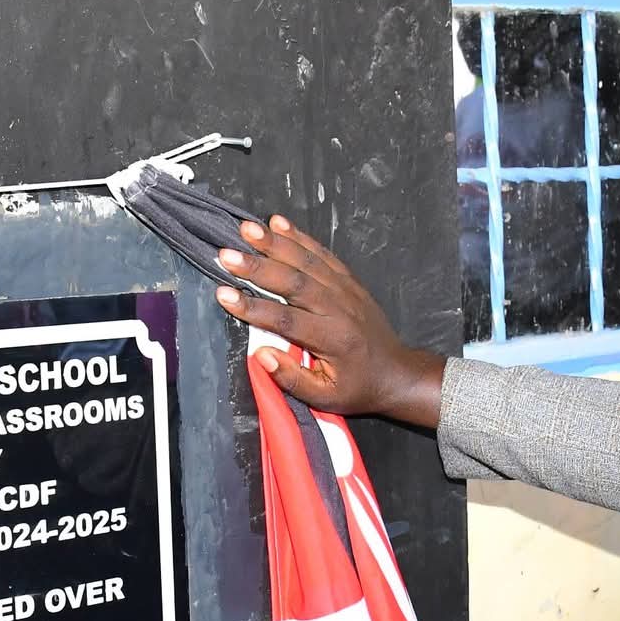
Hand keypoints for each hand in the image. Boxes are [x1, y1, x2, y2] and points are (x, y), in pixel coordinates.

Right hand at [214, 216, 446, 427]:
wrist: (396, 373)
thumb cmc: (357, 387)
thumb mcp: (325, 397)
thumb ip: (292, 378)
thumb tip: (261, 355)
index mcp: (332, 338)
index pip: (286, 319)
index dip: (253, 307)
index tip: (224, 294)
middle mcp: (339, 308)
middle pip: (293, 282)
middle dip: (257, 267)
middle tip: (226, 254)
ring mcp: (345, 289)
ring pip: (307, 261)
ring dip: (275, 243)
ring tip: (246, 229)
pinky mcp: (348, 280)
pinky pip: (322, 254)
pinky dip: (299, 237)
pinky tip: (277, 223)